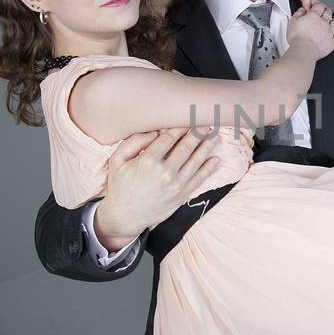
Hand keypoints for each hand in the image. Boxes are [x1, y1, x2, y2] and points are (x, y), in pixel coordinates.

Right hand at [93, 128, 222, 249]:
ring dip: (207, 146)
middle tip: (206, 122)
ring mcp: (176, 184)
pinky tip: (216, 158)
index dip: (180, 127)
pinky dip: (209, 168)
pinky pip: (199, 178)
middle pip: (186, 147)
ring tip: (214, 135)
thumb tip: (154, 133)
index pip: (169, 138)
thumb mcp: (117, 160)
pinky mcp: (182, 195)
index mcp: (148, 161)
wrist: (125, 216)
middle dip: (197, 133)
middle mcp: (164, 172)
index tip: (187, 119)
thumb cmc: (121, 186)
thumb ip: (133, 142)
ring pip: (196, 161)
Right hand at [287, 1, 333, 60]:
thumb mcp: (292, 22)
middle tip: (323, 12)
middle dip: (326, 11)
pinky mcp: (332, 42)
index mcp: (314, 16)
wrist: (303, 51)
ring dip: (332, 21)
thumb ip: (298, 14)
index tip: (317, 7)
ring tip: (329, 22)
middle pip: (328, 12)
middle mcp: (323, 23)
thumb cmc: (297, 38)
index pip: (320, 6)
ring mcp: (329, 32)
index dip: (318, 5)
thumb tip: (301, 10)